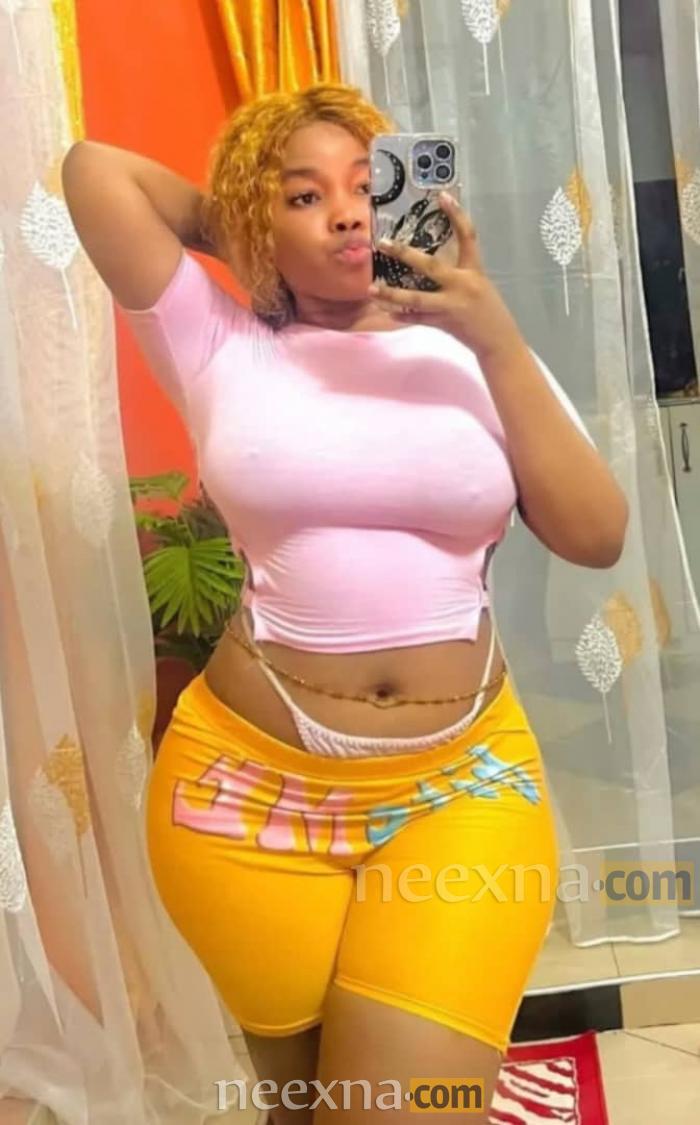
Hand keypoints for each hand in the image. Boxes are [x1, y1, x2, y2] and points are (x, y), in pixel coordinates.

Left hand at [368, 192, 522, 359]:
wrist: (499, 342)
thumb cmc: (489, 312)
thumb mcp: (479, 285)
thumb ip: (458, 274)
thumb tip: (430, 265)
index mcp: (475, 271)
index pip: (468, 237)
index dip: (457, 215)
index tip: (442, 196)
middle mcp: (463, 285)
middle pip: (430, 266)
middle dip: (404, 254)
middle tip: (382, 243)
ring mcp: (452, 305)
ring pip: (417, 298)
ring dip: (392, 294)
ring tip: (372, 289)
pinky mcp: (444, 323)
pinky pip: (418, 318)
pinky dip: (403, 315)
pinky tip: (387, 312)